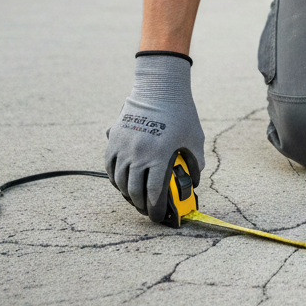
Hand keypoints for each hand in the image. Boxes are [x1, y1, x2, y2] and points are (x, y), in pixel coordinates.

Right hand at [105, 52, 205, 222]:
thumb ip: (195, 163)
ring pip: (120, 181)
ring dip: (127, 194)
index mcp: (159, 157)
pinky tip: (122, 182)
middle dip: (141, 206)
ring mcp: (123, 147)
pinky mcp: (114, 139)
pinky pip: (109, 166)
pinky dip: (115, 178)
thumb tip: (193, 181)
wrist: (159, 88)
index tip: (159, 218)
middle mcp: (138, 155)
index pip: (155, 194)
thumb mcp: (195, 138)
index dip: (156, 210)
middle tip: (147, 211)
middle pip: (134, 191)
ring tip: (136, 199)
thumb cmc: (181, 112)